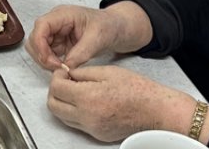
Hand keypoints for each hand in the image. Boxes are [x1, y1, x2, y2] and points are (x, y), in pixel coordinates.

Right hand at [26, 2, 151, 70]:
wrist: (115, 28)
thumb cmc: (108, 26)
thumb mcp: (98, 38)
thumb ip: (81, 53)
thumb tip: (66, 67)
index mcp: (63, 15)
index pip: (41, 26)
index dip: (41, 45)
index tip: (52, 62)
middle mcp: (55, 22)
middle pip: (35, 38)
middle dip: (42, 55)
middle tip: (59, 68)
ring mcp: (55, 33)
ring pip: (37, 48)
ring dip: (45, 61)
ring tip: (62, 68)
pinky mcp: (57, 43)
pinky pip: (46, 55)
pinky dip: (51, 63)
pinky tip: (64, 67)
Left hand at [47, 65, 200, 142]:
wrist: (156, 110)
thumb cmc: (137, 89)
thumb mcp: (107, 71)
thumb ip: (82, 73)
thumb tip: (66, 74)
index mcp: (88, 98)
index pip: (56, 89)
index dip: (56, 77)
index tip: (64, 72)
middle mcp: (87, 117)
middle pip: (53, 106)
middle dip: (55, 91)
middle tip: (65, 82)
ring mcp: (92, 129)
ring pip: (63, 117)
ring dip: (63, 103)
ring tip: (77, 91)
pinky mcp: (98, 136)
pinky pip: (77, 124)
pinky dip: (76, 113)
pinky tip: (88, 102)